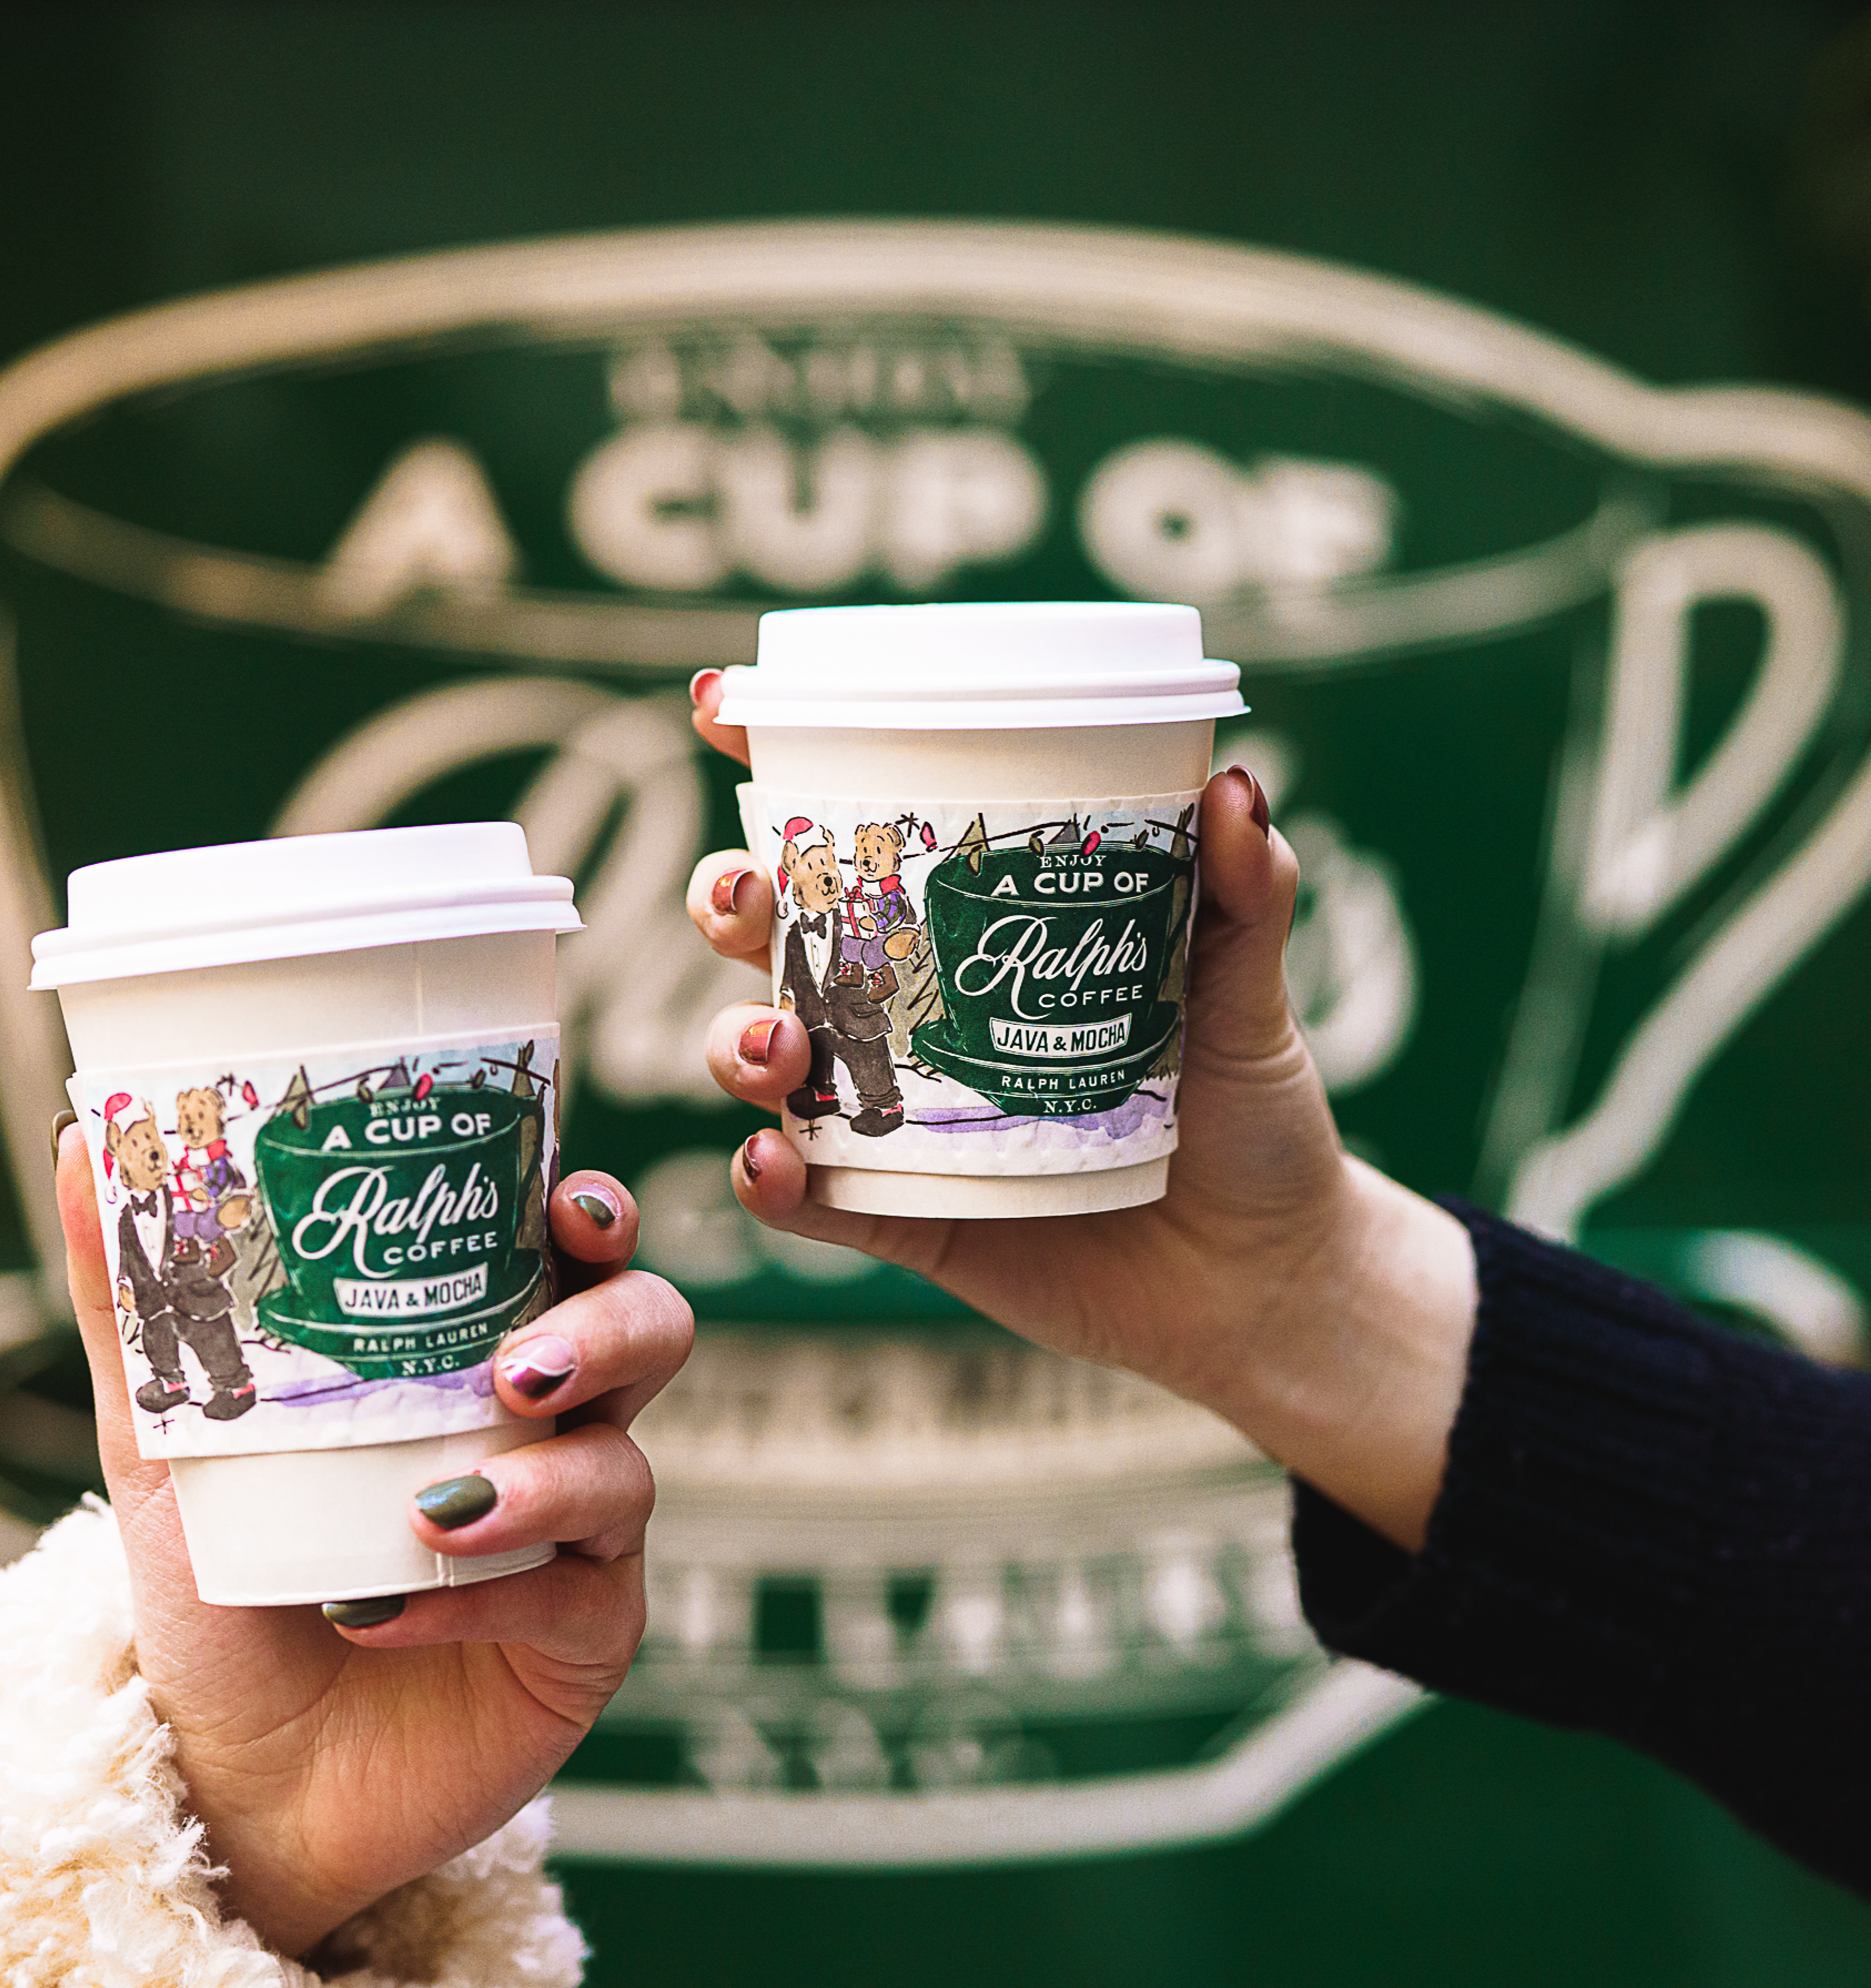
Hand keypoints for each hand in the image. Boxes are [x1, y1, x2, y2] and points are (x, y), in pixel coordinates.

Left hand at [57, 1126, 690, 1958]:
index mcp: (481, 1351)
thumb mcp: (172, 1443)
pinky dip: (477, 1601)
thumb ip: (141, 1302)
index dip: (594, 1215)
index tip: (567, 1207)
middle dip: (609, 1331)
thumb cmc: (224, 1590)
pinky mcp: (582, 1642)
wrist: (232, 1776)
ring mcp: (579, 1537)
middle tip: (523, 1367)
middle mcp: (552, 1428)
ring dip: (547, 1480)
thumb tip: (78, 1138)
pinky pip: (571, 1600)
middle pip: (652, 1333)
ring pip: (628, 1468)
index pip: (574, 1251)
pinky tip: (379, 1612)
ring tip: (441, 1512)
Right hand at [687, 670, 1473, 1552]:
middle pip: (780, 939)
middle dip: (728, 900)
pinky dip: (772, 1182)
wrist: (1267, 1276)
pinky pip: (812, 1201)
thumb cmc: (1249, 1116)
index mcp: (968, 935)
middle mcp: (912, 1016)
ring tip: (772, 1041)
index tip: (720, 711)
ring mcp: (898, 1120)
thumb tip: (1233, 785)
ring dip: (736, 1039)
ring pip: (771, 1061)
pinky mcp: (905, 1220)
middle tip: (736, 894)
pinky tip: (770, 1164)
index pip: (857, 841)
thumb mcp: (1246, 990)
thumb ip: (1241, 891)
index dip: (774, 771)